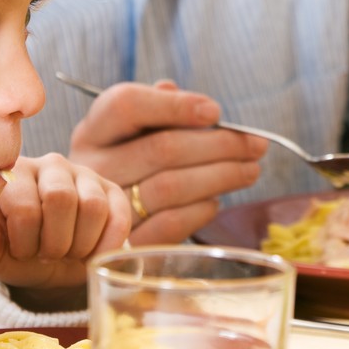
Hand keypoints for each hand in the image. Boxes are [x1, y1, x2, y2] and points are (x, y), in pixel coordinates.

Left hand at [0, 153, 128, 303]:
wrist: (45, 265)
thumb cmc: (13, 253)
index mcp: (12, 174)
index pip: (25, 206)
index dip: (26, 241)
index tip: (21, 253)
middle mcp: (47, 165)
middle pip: (61, 199)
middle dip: (54, 242)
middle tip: (47, 255)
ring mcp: (82, 174)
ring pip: (92, 206)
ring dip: (80, 244)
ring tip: (67, 253)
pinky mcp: (110, 189)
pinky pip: (118, 213)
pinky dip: (108, 243)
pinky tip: (93, 254)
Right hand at [66, 80, 266, 242]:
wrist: (95, 223)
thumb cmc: (130, 165)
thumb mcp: (134, 133)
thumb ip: (164, 111)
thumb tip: (206, 110)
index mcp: (93, 131)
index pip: (126, 104)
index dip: (175, 105)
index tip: (216, 111)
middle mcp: (93, 168)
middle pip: (160, 148)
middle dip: (219, 145)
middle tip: (256, 145)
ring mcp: (106, 208)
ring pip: (171, 187)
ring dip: (221, 176)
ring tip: (250, 170)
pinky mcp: (124, 244)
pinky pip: (170, 224)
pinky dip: (201, 210)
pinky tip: (216, 200)